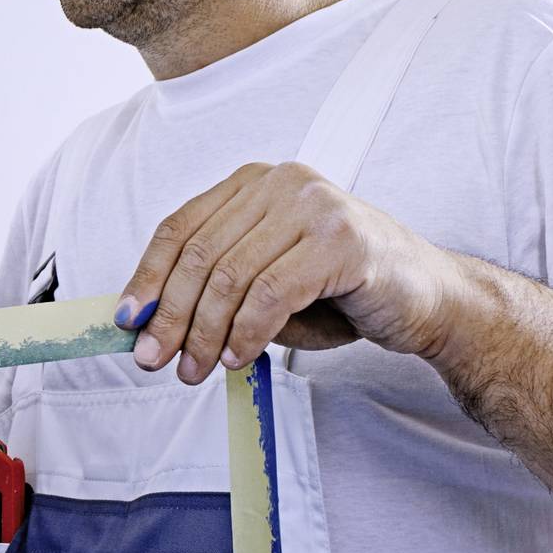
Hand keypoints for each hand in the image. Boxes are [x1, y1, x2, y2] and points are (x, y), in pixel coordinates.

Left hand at [115, 161, 467, 383]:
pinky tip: (238, 357)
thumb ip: (213, 290)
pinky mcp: (343, 240)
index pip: (180, 228)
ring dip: (205, 333)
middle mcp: (281, 182)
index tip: (126, 321)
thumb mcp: (263, 284)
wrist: (426, 299)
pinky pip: (272, 293)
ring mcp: (315, 206)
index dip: (146, 277)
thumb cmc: (340, 292)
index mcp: (253, 183)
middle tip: (156, 360)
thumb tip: (146, 324)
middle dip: (171, 316)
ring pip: (232, 277)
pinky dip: (247, 332)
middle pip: (201, 254)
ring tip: (196, 369)